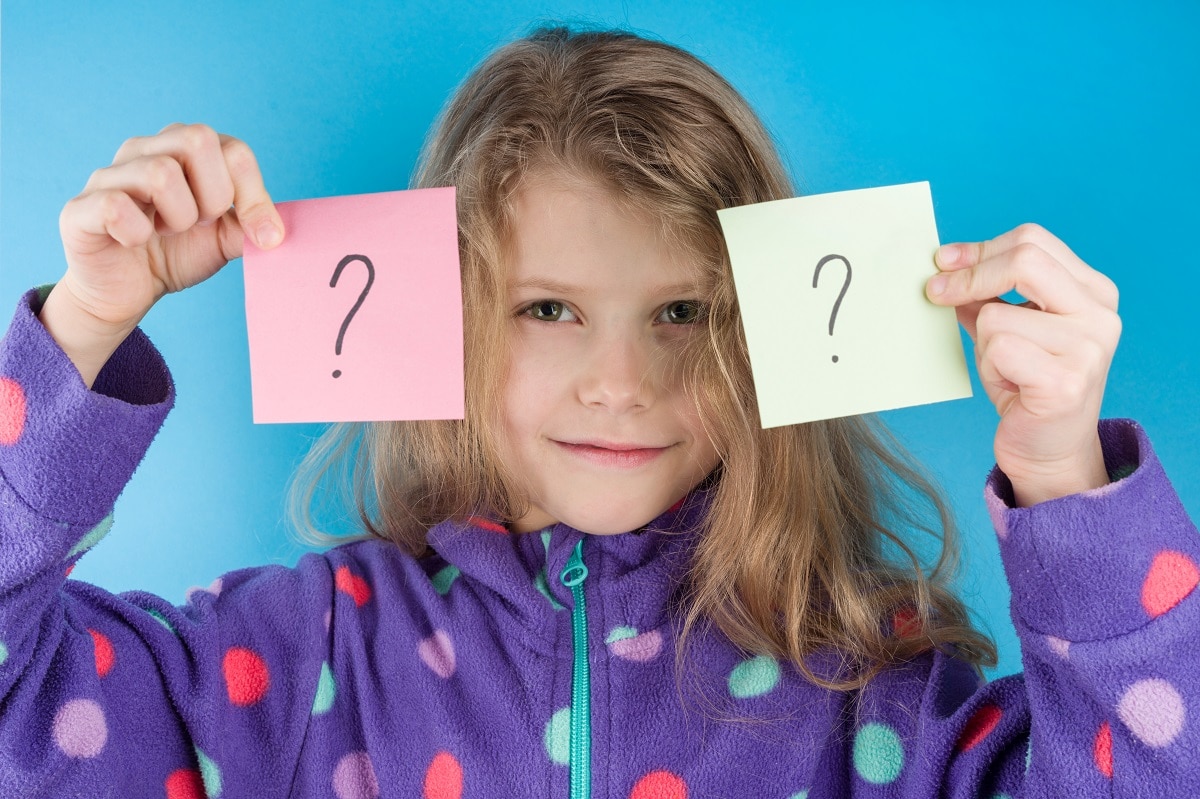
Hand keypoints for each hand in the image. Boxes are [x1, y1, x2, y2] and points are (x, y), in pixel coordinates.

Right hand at [41, 123, 283, 385]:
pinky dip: (138, 233)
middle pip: (198, 139)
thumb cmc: (175, 253)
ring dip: (178, 218)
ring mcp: (109, 174)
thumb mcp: (225, 239)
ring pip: (160, 173)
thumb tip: (275, 232)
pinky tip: (134, 241)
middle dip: (213, 196)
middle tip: (200, 224)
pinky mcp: (82, 207)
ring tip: (166, 233)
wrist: (127, 292)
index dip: (253, 195)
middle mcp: (145, 149)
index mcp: (184, 150)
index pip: (234, 150)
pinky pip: (117, 207)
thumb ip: (251, 225)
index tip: (258, 234)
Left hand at [925, 223, 1120, 505]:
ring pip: (997, 314)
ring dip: (983, 342)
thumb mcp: (1008, 328)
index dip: (980, 249)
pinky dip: (989, 367)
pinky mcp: (1066, 381)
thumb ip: (987, 294)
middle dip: (969, 276)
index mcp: (1093, 290)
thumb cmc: (1025, 385)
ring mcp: (1088, 347)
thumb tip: (947, 264)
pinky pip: (999, 349)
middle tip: (935, 292)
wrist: (1049, 449)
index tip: (944, 262)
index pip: (1033, 241)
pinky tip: (1009, 386)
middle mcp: (1099, 314)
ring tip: (1003, 367)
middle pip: (1024, 260)